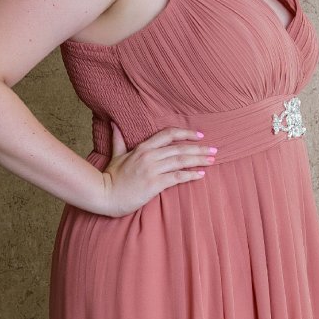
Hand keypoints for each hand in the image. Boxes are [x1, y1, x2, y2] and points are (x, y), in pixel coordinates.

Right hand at [99, 121, 216, 215]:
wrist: (104, 194)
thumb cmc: (110, 177)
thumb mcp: (115, 155)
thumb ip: (118, 140)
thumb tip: (113, 123)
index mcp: (142, 148)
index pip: (168, 134)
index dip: (185, 133)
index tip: (199, 135)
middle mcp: (149, 156)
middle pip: (179, 148)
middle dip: (199, 148)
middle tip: (214, 149)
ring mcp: (152, 169)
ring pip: (181, 161)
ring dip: (198, 160)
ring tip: (212, 160)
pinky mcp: (154, 184)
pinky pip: (177, 177)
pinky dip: (190, 175)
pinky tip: (201, 175)